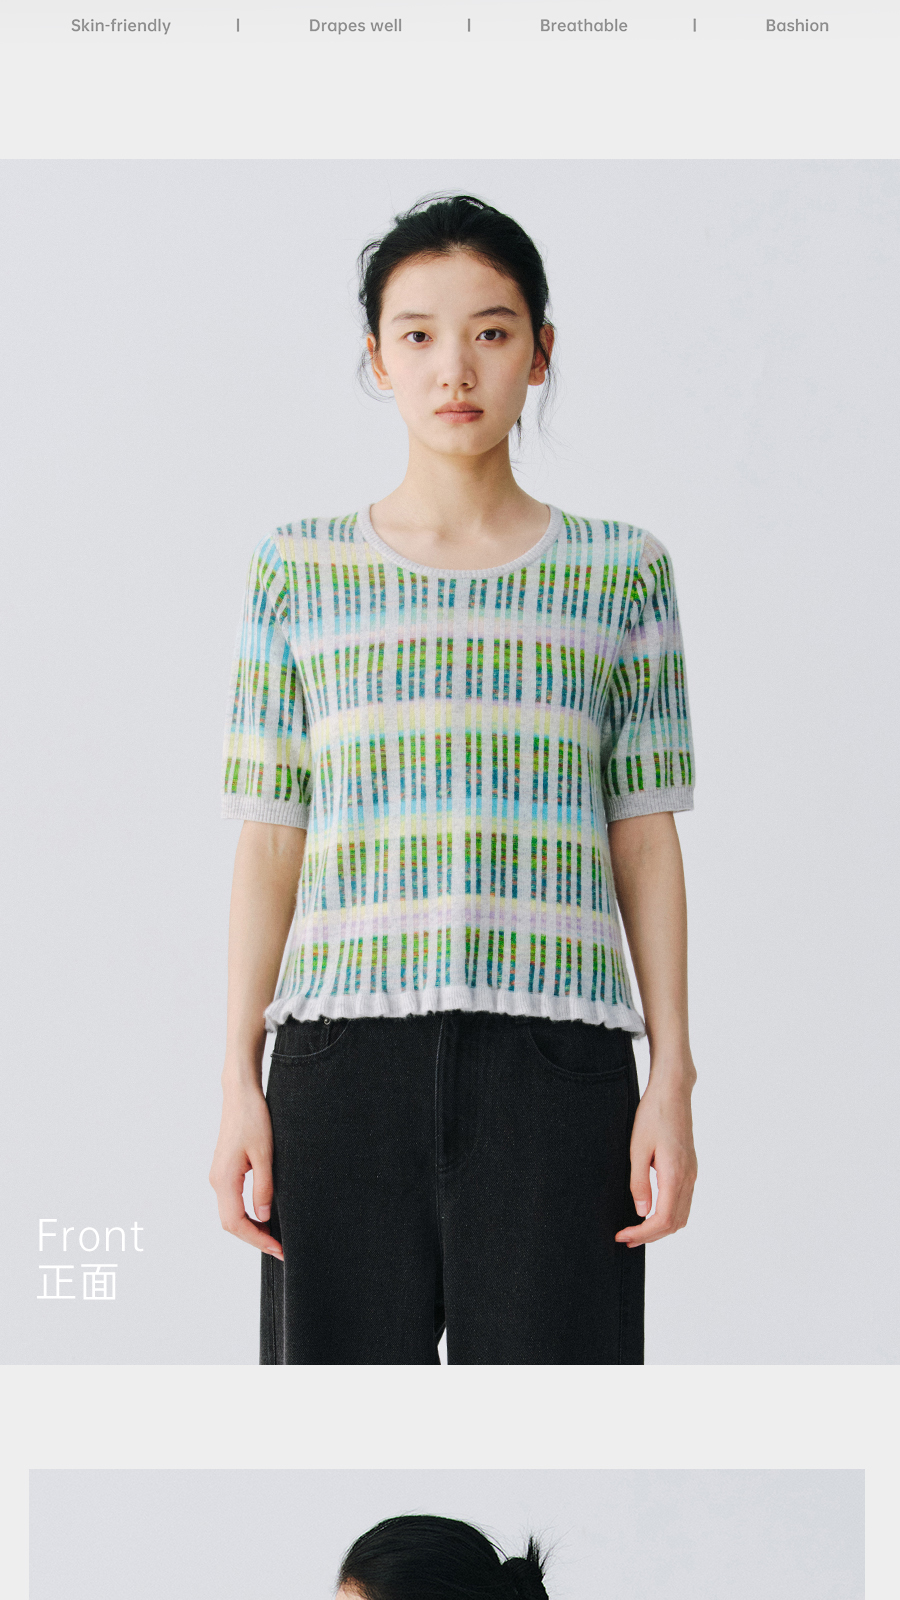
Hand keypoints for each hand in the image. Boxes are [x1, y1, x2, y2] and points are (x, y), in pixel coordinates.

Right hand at [209, 1079, 283, 1259]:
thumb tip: (263, 1217)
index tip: (278, 1249)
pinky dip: (247, 1215)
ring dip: (251, 1228)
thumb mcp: (265, 1154)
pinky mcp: (225, 1171)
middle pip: (231, 1223)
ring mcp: (219, 1176)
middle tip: (280, 1248)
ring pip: (231, 1214)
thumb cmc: (253, 1119)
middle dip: (254, 1239)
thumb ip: (264, 1188)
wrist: (240, 1095)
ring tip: (275, 1236)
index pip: (236, 1223)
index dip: (257, 1239)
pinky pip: (233, 1202)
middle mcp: (217, 1181)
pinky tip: (264, 1216)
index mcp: (224, 1179)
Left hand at [615, 1064, 696, 1247]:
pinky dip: (669, 1215)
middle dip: (650, 1236)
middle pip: (674, 1223)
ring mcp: (692, 1173)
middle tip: (625, 1238)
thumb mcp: (637, 1148)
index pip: (662, 1219)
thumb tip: (641, 1212)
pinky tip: (651, 1212)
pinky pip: (684, 1202)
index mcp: (675, 1174)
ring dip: (660, 1228)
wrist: (672, 1092)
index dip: (643, 1233)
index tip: (622, 1236)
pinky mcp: (690, 1168)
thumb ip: (639, 1182)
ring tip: (636, 1230)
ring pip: (682, 1215)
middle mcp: (688, 1177)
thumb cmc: (652, 1115)